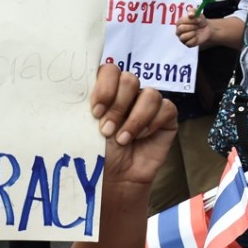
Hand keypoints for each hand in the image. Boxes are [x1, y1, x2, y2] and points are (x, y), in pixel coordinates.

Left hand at [90, 64, 176, 187]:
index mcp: (107, 89)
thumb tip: (82, 88)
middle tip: (106, 130)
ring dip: (135, 119)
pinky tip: (140, 137)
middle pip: (129, 79)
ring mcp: (148, 103)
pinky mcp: (166, 116)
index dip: (104, 87)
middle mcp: (128, 92)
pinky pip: (166, 108)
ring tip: (122, 139)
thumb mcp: (86, 126)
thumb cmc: (98, 152)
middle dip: (117, 106)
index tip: (96, 111)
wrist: (115, 178)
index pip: (109, 70)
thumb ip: (87, 105)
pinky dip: (152, 123)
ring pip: (150, 94)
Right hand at [175, 13, 211, 47]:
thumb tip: (190, 15)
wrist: (207, 29)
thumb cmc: (199, 21)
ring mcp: (182, 38)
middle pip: (180, 29)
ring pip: (183, 37)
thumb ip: (193, 11)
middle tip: (197, 26)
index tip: (198, 20)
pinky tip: (197, 37)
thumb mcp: (197, 13)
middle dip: (191, 27)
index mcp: (179, 23)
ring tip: (196, 31)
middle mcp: (179, 31)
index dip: (190, 20)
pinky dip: (195, 39)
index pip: (180, 21)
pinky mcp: (187, 44)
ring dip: (192, 33)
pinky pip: (189, 43)